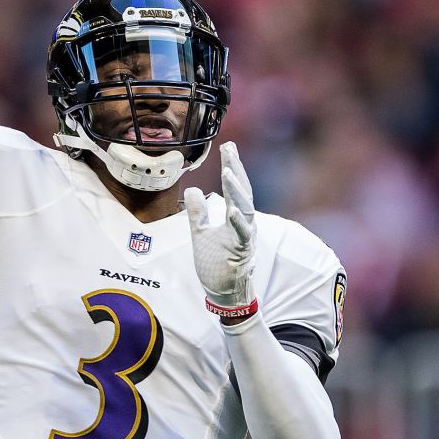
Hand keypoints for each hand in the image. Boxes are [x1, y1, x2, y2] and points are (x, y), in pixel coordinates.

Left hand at [184, 142, 256, 315]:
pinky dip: (237, 221)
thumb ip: (198, 212)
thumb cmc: (216, 264)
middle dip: (237, 169)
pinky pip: (242, 234)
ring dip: (237, 190)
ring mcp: (245, 237)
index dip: (233, 166)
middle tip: (230, 148)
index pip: (235, 187)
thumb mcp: (200, 233)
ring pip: (246, 209)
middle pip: (243, 192)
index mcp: (236, 217)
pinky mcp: (241, 252)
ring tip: (228, 171)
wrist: (223, 292)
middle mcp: (244, 224)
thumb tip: (193, 190)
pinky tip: (231, 208)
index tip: (228, 146)